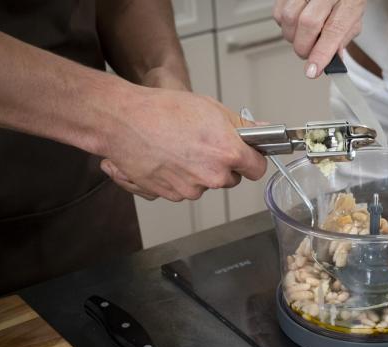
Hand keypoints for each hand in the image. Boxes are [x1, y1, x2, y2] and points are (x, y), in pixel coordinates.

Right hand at [100, 87, 266, 201]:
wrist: (125, 121)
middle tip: (205, 144)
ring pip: (206, 183)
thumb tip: (263, 131)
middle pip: (230, 178)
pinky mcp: (172, 195)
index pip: (257, 169)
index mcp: (228, 153)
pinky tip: (168, 157)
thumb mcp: (212, 109)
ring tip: (180, 147)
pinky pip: (185, 189)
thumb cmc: (164, 110)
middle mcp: (213, 176)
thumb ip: (242, 126)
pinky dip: (179, 177)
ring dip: (199, 171)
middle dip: (223, 165)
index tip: (248, 155)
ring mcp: (192, 189)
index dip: (253, 160)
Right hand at [273, 0, 365, 78]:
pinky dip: (284, 25)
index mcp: (349, 0)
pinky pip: (278, 12)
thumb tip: (331, 59)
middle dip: (304, 47)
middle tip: (308, 53)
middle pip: (307, 23)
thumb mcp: (353, 17)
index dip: (321, 53)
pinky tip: (295, 23)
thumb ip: (343, 38)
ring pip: (289, 18)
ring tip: (303, 36)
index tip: (312, 71)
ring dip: (292, 36)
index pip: (334, 29)